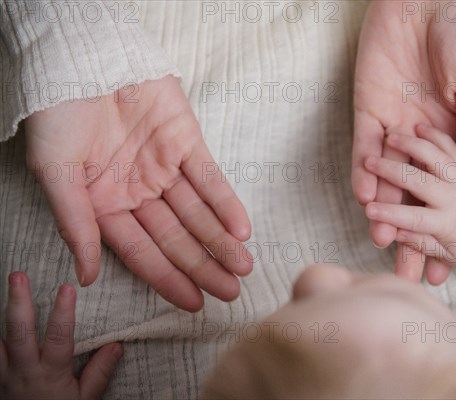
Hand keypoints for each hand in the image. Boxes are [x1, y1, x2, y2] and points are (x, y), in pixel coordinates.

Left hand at [0, 272, 121, 398]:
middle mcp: (25, 371)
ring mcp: (6, 375)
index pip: (59, 338)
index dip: (63, 312)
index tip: (68, 287)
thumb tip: (117, 344)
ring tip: (3, 289)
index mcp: (51, 373)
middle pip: (19, 333)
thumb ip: (99, 372)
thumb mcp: (85, 399)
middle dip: (18, 302)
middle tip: (18, 276)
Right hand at [25, 75, 252, 311]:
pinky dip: (225, 202)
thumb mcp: (56, 175)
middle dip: (204, 266)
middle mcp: (138, 192)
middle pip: (177, 237)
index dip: (168, 279)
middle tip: (232, 292)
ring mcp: (164, 167)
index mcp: (106, 205)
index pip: (143, 252)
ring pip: (198, 212)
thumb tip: (85, 276)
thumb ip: (76, 225)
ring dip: (221, 240)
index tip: (194, 303)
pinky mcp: (186, 141)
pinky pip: (209, 177)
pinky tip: (241, 228)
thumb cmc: (58, 117)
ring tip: (243, 266)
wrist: (81, 60)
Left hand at [352, 0, 455, 281]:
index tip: (441, 264)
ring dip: (382, 208)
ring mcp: (391, 126)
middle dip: (408, 231)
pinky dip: (362, 171)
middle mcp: (417, 140)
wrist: (432, 0)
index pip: (443, 192)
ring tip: (382, 237)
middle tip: (405, 268)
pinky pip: (362, 147)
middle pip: (411, 194)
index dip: (443, 227)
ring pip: (383, 177)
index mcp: (448, 137)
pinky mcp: (368, 110)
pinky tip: (367, 197)